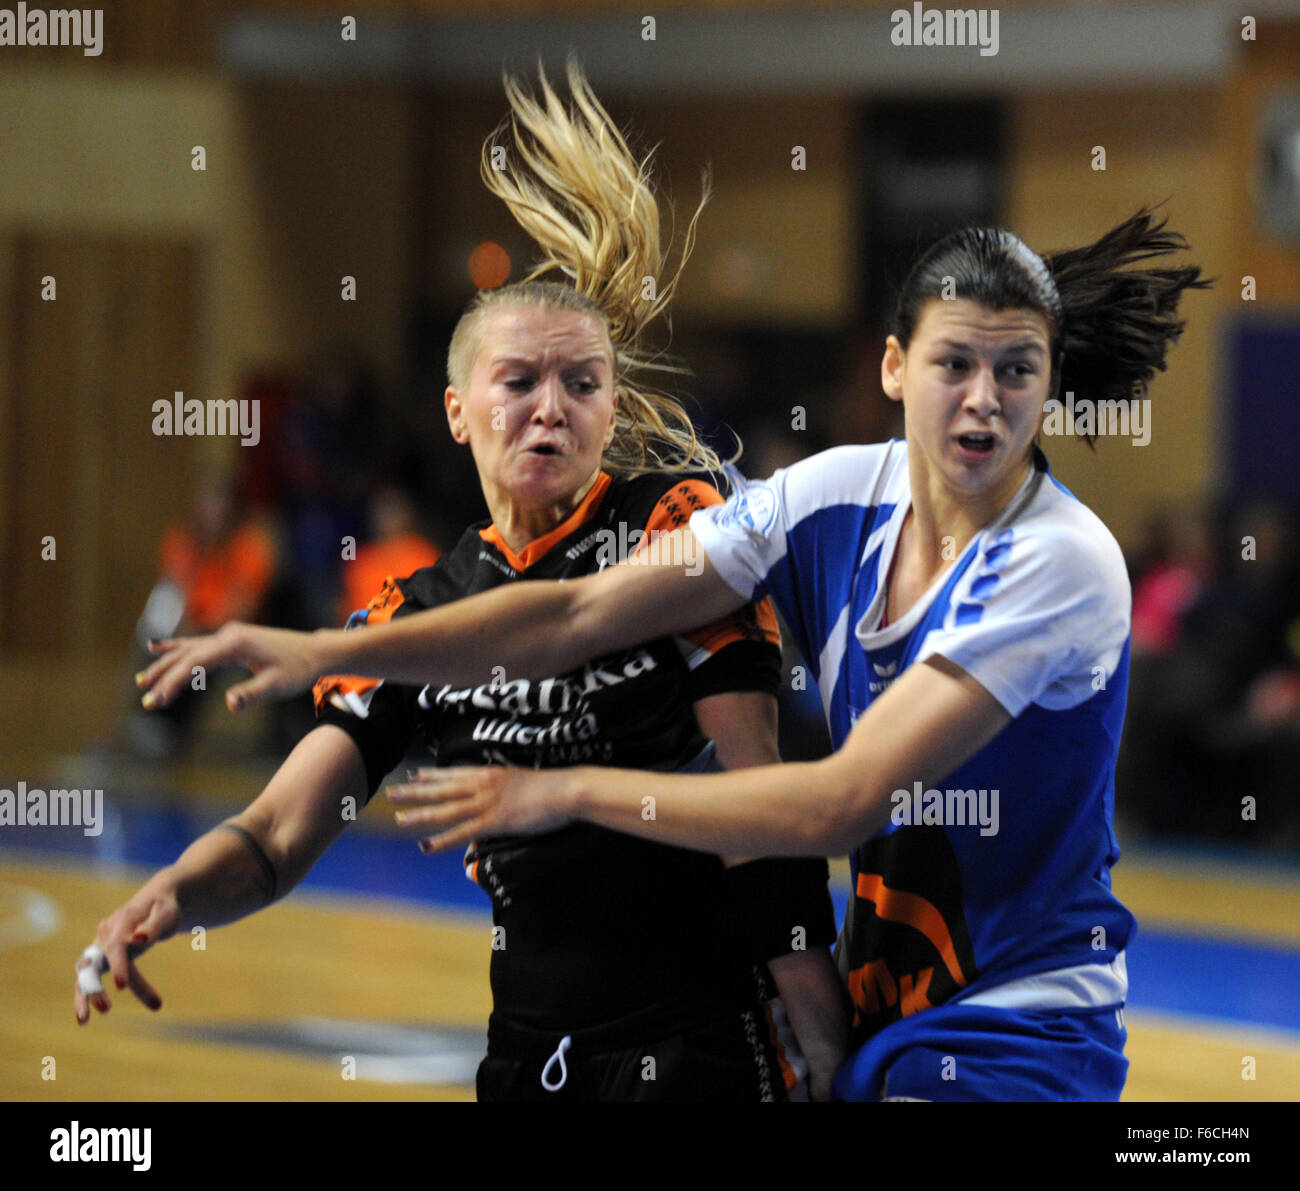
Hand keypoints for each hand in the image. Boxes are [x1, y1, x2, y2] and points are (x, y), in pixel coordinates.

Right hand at [74, 887, 178, 1024]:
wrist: (157, 901)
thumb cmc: (164, 908)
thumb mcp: (166, 915)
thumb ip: (153, 927)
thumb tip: (138, 939)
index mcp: (123, 921)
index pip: (117, 945)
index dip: (118, 965)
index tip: (121, 986)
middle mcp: (106, 933)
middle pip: (94, 962)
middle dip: (94, 987)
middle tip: (105, 1009)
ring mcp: (100, 944)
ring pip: (86, 972)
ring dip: (85, 995)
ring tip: (84, 1020)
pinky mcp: (101, 955)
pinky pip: (92, 977)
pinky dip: (88, 994)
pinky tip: (86, 1017)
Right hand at [135, 622, 334, 712]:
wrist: (316, 652)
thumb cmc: (299, 670)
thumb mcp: (278, 686)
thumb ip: (253, 694)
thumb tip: (230, 703)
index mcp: (235, 643)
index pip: (194, 664)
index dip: (173, 683)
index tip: (157, 702)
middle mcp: (228, 634)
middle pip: (186, 655)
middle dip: (164, 678)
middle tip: (146, 702)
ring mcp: (229, 634)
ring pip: (188, 649)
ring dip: (165, 664)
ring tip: (142, 681)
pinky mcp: (232, 639)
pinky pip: (198, 644)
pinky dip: (176, 649)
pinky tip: (156, 647)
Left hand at [388, 766, 582, 851]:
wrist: (568, 790)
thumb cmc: (552, 787)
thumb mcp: (523, 783)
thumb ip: (506, 791)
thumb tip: (496, 805)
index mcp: (491, 774)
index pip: (454, 774)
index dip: (432, 775)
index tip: (414, 775)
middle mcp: (483, 785)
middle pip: (442, 789)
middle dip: (415, 791)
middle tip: (392, 792)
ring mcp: (487, 803)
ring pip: (445, 810)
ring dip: (420, 814)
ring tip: (398, 817)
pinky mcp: (494, 821)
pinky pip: (461, 833)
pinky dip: (441, 840)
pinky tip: (424, 846)